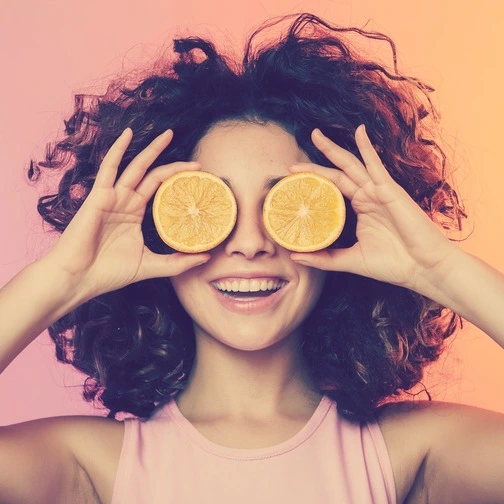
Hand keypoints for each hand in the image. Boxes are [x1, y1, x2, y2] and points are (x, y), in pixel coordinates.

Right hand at [43, 128, 209, 300]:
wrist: (79, 278)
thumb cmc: (110, 273)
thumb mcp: (151, 266)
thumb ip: (177, 262)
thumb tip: (207, 257)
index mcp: (135, 214)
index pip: (161, 192)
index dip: (179, 185)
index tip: (200, 183)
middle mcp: (125, 202)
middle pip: (153, 176)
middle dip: (174, 165)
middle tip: (198, 162)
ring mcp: (112, 197)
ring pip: (136, 167)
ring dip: (152, 150)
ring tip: (169, 135)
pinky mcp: (98, 196)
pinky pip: (109, 168)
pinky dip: (118, 150)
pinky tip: (128, 135)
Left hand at [289, 125, 458, 291]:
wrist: (423, 269)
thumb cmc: (393, 265)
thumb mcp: (351, 261)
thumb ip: (324, 258)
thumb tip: (295, 256)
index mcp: (360, 209)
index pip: (332, 191)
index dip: (314, 185)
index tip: (292, 185)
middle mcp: (368, 197)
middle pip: (337, 174)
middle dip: (317, 163)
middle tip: (292, 163)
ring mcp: (378, 191)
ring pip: (351, 165)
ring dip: (333, 150)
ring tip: (315, 135)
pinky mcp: (390, 190)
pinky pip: (375, 165)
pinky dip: (367, 147)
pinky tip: (359, 131)